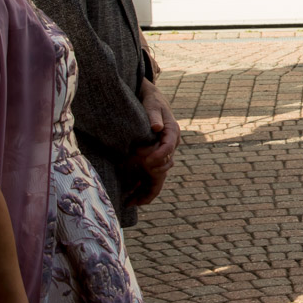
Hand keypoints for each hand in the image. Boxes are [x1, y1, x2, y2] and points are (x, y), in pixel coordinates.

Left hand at [126, 81, 179, 204]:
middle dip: (151, 178)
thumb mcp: (152, 103)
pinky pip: (150, 178)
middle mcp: (169, 146)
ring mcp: (161, 154)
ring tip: (130, 202)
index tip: (147, 161)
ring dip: (145, 190)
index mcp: (172, 132)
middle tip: (137, 187)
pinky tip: (129, 199)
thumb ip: (154, 115)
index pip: (168, 147)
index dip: (159, 155)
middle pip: (165, 166)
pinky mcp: (152, 159)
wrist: (149, 100)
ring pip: (158, 177)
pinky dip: (141, 188)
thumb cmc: (150, 100)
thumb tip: (157, 127)